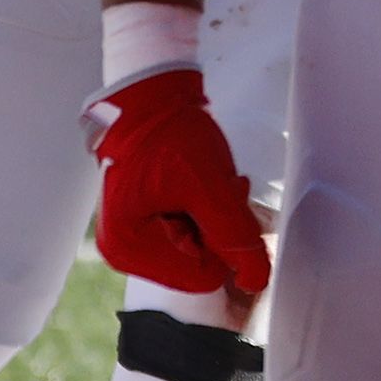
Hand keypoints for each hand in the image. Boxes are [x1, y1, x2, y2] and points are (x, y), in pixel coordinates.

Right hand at [86, 68, 270, 306]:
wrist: (149, 99)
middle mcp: (124, 251)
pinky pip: (188, 232)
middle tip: (220, 188)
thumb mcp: (209, 187)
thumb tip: (257, 280)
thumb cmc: (170, 135)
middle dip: (219, 227)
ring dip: (215, 216)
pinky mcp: (144, 223)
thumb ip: (235, 236)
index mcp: (129, 248)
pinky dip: (203, 210)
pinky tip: (200, 183)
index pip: (202, 277)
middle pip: (199, 263)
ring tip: (209, 181)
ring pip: (199, 247)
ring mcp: (133, 237)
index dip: (227, 245)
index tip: (227, 204)